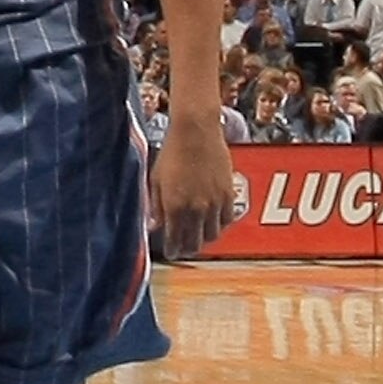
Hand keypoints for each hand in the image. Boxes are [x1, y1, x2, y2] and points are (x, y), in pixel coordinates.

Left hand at [150, 112, 236, 258]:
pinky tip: (212, 220)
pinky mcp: (229, 194)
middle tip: (184, 247)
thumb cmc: (172, 151)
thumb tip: (153, 227)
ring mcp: (214, 203)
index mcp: (175, 206)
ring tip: (198, 233)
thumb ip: (155, 206)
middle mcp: (196, 208)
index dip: (172, 250)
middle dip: (188, 248)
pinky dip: (220, 224)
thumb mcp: (155, 178)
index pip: (174, 240)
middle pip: (195, 243)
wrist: (195, 131)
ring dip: (204, 237)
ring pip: (212, 235)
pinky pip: (227, 220)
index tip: (171, 253)